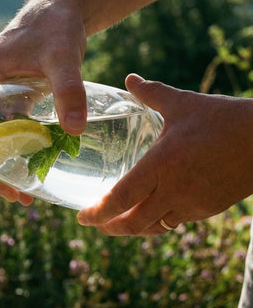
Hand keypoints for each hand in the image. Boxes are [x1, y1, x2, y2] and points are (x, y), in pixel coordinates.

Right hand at [0, 0, 88, 203]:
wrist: (65, 7)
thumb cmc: (56, 25)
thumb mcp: (63, 57)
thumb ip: (69, 89)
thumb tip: (75, 129)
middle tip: (17, 197)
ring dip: (1, 167)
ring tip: (25, 194)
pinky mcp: (11, 100)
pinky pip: (4, 132)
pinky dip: (15, 153)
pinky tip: (34, 169)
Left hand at [77, 74, 252, 234]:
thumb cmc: (225, 119)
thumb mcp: (184, 104)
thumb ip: (152, 93)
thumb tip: (129, 78)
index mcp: (161, 165)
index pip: (120, 198)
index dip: (97, 213)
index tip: (81, 216)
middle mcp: (173, 190)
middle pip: (132, 222)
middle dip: (108, 227)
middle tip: (93, 223)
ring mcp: (192, 204)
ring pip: (153, 227)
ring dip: (130, 228)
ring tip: (115, 223)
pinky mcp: (207, 209)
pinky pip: (173, 222)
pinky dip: (155, 223)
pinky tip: (148, 215)